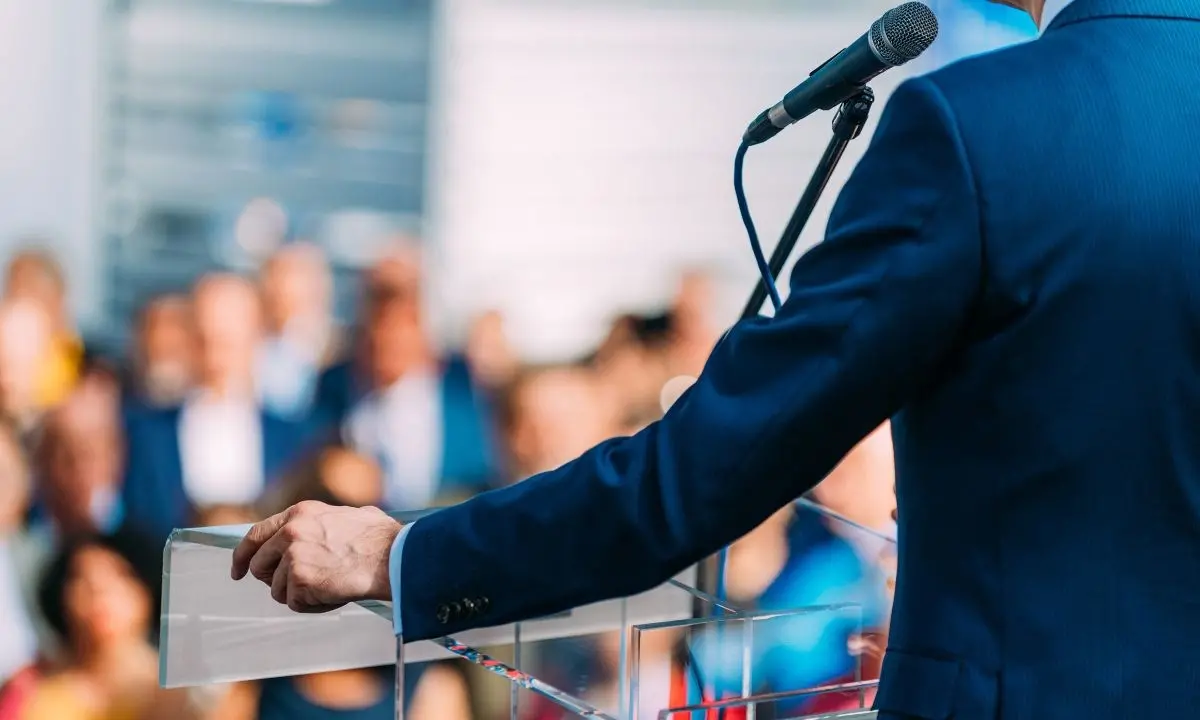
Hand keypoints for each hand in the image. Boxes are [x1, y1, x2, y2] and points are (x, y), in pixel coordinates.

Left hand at [230, 501, 401, 612]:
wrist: (392, 556)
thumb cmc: (380, 538)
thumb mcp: (345, 515)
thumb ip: (321, 522)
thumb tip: (321, 527)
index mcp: (300, 513)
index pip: (256, 534)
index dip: (243, 556)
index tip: (238, 571)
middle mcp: (291, 531)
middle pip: (258, 566)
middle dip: (273, 580)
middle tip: (297, 586)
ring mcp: (293, 555)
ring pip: (278, 589)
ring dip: (300, 594)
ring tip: (329, 587)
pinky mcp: (299, 578)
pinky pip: (295, 603)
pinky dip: (313, 605)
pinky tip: (334, 595)